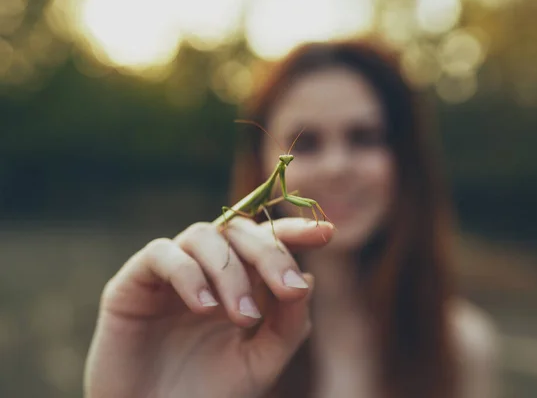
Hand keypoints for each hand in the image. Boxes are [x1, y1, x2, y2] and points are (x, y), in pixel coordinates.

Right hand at [84, 217, 333, 397]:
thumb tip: (309, 279)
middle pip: (240, 231)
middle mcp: (205, 270)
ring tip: (243, 318)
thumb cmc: (208, 396)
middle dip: (270, 254)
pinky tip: (203, 307)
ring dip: (231, 272)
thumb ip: (288, 325)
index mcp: (237, 282)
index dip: (295, 230)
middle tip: (289, 291)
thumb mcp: (261, 363)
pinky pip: (161, 254)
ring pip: (203, 236)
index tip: (327, 234)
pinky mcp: (133, 282)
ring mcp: (169, 272)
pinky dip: (187, 273)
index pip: (266, 240)